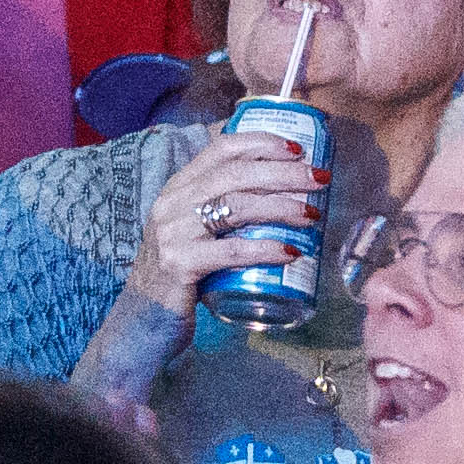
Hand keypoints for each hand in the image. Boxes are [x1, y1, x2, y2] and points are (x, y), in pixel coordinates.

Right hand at [134, 111, 333, 325]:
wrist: (143, 321)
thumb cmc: (181, 274)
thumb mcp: (196, 230)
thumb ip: (225, 209)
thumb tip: (285, 193)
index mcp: (179, 187)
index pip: (221, 148)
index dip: (263, 143)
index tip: (298, 148)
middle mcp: (173, 203)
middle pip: (237, 173)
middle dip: (285, 172)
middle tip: (320, 179)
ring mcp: (173, 233)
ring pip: (237, 206)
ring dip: (283, 207)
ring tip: (313, 214)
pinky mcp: (179, 265)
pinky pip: (232, 251)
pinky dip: (266, 249)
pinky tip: (291, 252)